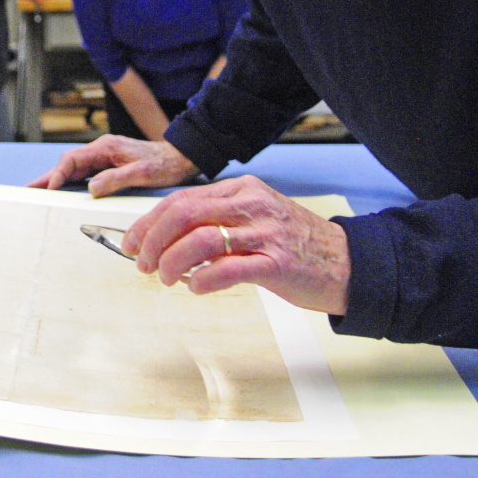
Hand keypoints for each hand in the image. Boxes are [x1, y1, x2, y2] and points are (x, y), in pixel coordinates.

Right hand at [27, 134, 199, 196]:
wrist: (181, 158)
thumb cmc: (165, 164)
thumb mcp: (143, 172)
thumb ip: (117, 179)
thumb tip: (91, 188)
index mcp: (106, 147)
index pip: (72, 159)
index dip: (57, 174)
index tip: (49, 189)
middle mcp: (102, 149)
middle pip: (67, 163)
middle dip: (47, 176)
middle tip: (28, 190)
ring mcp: (105, 157)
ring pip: (74, 168)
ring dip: (56, 180)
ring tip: (38, 192)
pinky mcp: (110, 165)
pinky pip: (84, 173)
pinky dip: (69, 181)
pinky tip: (62, 190)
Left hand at [122, 174, 350, 314]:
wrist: (346, 261)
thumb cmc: (294, 243)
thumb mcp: (255, 217)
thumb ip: (217, 220)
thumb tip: (168, 238)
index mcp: (242, 189)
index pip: (182, 199)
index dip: (149, 222)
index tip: (132, 241)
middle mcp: (251, 204)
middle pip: (184, 213)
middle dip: (152, 240)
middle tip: (142, 263)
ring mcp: (265, 233)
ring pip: (200, 239)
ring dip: (171, 262)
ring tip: (166, 278)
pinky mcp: (277, 263)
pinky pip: (229, 269)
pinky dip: (203, 280)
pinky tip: (196, 287)